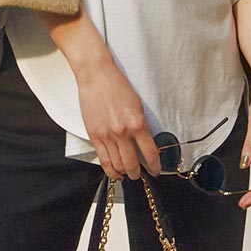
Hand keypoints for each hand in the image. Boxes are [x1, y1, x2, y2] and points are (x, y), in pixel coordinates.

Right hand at [74, 58, 161, 181]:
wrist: (96, 76)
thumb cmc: (117, 86)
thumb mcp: (137, 105)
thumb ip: (141, 126)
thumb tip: (145, 144)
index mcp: (137, 123)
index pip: (150, 153)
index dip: (154, 166)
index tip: (156, 170)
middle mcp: (122, 132)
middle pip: (132, 164)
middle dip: (137, 173)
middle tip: (140, 174)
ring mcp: (107, 135)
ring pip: (117, 165)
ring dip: (124, 173)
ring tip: (127, 174)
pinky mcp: (94, 135)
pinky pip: (103, 160)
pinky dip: (110, 170)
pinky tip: (115, 172)